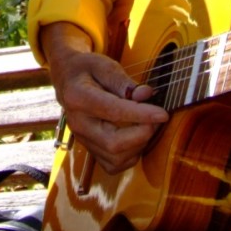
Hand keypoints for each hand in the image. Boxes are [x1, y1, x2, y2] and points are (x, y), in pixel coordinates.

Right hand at [41, 23, 167, 174]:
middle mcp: (78, 124)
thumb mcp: (104, 65)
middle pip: (113, 143)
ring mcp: (82, 140)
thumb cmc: (87, 69)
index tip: (163, 113)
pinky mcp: (89, 150)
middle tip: (156, 117)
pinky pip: (114, 165)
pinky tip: (135, 136)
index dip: (141, 115)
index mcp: (78, 97)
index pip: (113, 111)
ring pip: (116, 158)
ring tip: (146, 123)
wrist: (67, 79)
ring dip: (139, 144)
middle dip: (142, 133)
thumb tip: (146, 95)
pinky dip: (130, 155)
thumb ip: (124, 81)